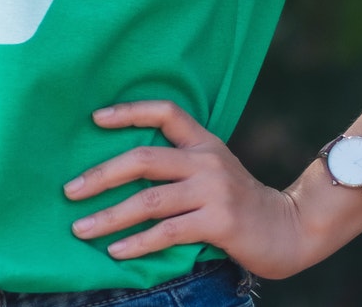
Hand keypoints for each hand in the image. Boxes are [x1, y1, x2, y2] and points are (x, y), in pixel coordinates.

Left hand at [62, 99, 319, 279]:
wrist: (290, 230)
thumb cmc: (241, 204)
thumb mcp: (214, 172)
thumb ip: (180, 165)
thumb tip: (120, 170)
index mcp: (204, 143)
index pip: (166, 111)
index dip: (130, 110)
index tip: (94, 118)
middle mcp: (207, 160)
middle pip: (143, 158)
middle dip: (101, 174)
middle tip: (70, 190)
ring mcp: (214, 190)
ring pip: (149, 200)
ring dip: (110, 215)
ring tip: (82, 227)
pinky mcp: (219, 221)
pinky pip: (167, 231)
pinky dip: (137, 242)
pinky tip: (116, 251)